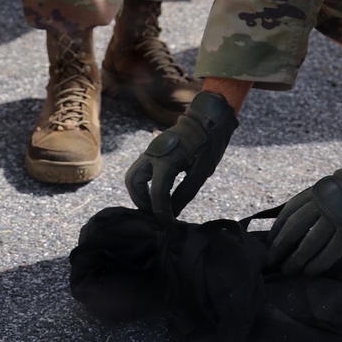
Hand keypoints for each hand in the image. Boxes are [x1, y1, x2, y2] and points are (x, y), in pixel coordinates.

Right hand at [125, 89, 237, 220]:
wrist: (208, 116)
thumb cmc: (209, 142)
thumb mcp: (201, 172)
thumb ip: (185, 194)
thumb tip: (172, 213)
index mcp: (167, 160)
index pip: (157, 194)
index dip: (161, 213)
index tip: (168, 224)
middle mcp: (153, 154)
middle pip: (133, 183)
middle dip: (141, 202)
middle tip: (156, 214)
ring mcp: (151, 151)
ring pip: (133, 176)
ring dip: (139, 193)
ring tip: (155, 206)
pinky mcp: (153, 151)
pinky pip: (140, 170)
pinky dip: (143, 184)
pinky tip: (157, 193)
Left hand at [266, 144, 341, 275]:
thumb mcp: (335, 184)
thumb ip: (321, 198)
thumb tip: (304, 218)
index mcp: (318, 190)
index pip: (289, 211)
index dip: (278, 229)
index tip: (270, 241)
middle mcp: (324, 203)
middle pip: (294, 228)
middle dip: (281, 246)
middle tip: (272, 260)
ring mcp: (337, 217)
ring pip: (309, 242)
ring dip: (296, 259)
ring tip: (289, 270)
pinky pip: (331, 251)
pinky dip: (318, 263)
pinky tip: (310, 272)